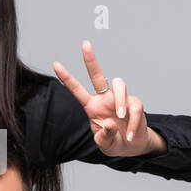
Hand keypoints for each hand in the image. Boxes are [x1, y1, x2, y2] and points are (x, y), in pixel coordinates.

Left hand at [53, 40, 158, 156]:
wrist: (132, 146)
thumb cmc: (114, 142)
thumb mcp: (104, 144)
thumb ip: (104, 136)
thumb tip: (111, 122)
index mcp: (92, 106)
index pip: (77, 90)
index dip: (67, 78)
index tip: (55, 64)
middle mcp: (105, 99)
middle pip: (97, 75)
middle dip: (91, 60)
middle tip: (85, 44)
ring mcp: (120, 100)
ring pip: (120, 84)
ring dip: (120, 100)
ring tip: (120, 116)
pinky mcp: (135, 104)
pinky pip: (134, 108)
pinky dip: (133, 122)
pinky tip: (130, 133)